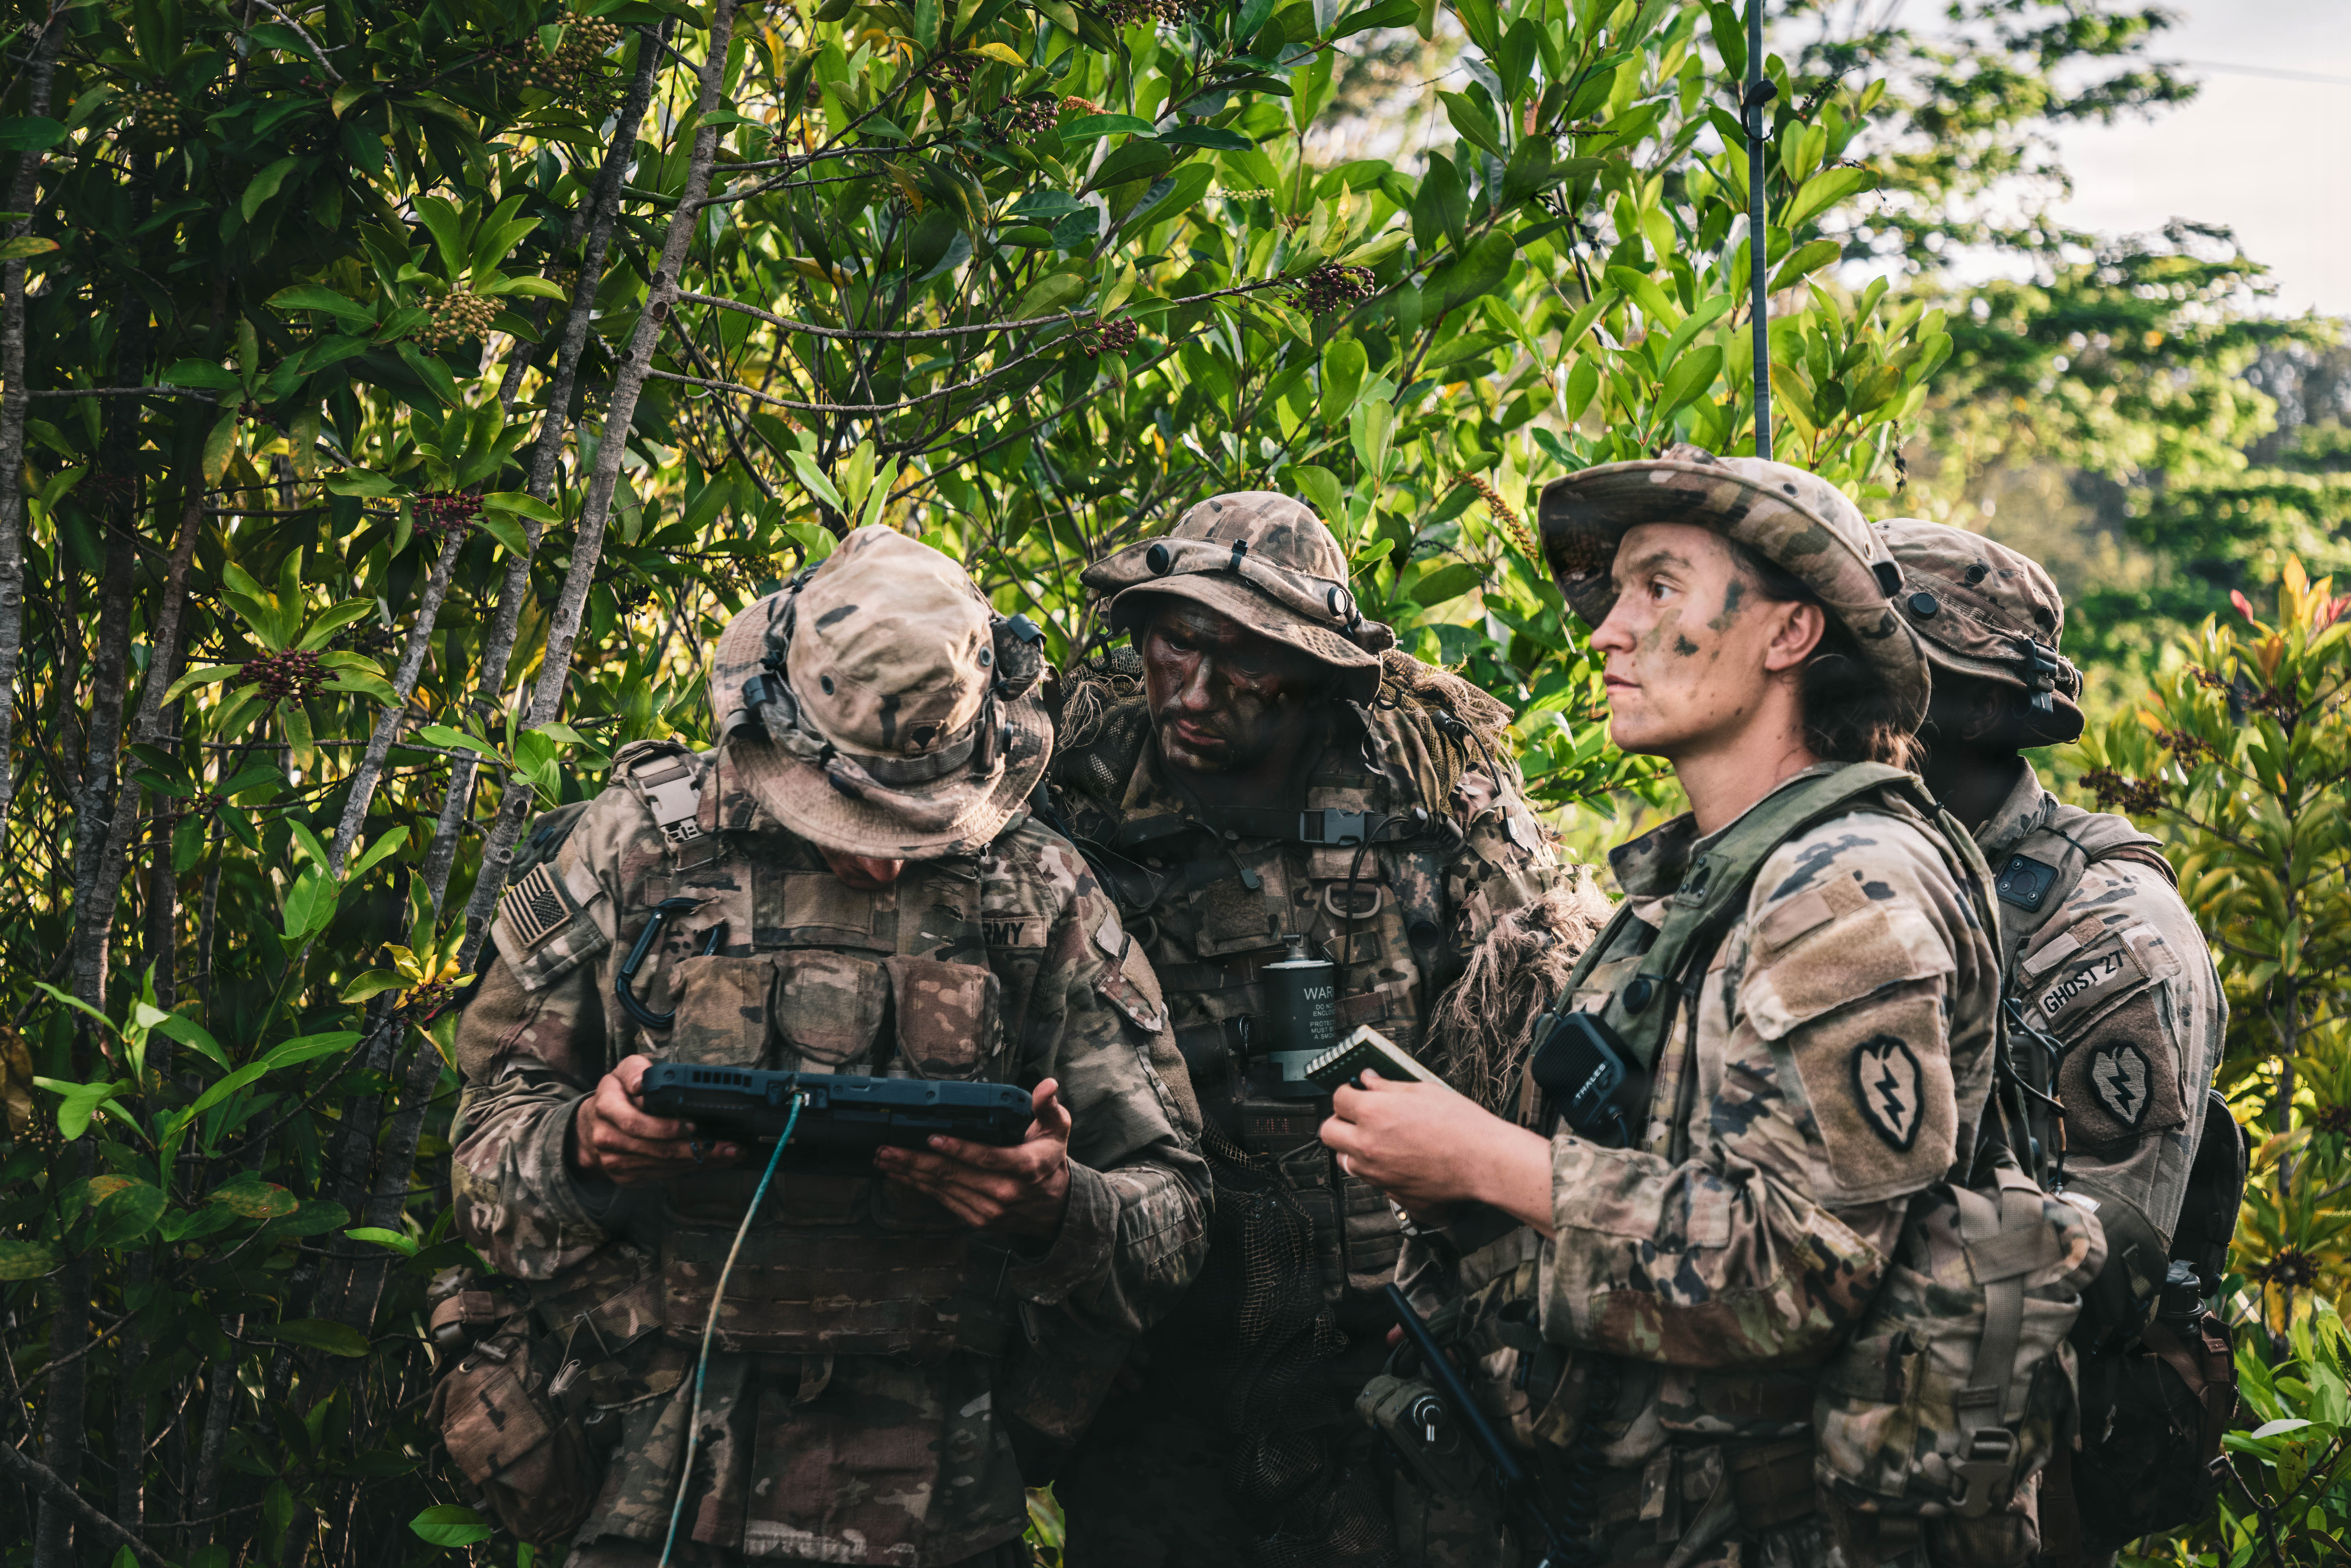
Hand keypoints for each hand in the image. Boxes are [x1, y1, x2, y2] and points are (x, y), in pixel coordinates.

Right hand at [570, 1054, 742, 1184]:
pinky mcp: (626, 1176)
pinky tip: (709, 1162)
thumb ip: (636, 1071)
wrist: (590, 1128)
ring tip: (728, 1153)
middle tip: (726, 1145)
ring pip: (662, 1165)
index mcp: (607, 1108)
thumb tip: (641, 1084)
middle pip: (656, 1149)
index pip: (636, 1123)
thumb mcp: (623, 1072)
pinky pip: (662, 1175)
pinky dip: (688, 1169)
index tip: (693, 1126)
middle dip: (695, 1149)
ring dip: (699, 1162)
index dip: (666, 1127)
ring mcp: (615, 1162)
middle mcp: (607, 1138)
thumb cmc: (616, 1095)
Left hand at [875, 1079, 1072, 1239]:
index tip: (932, 1138)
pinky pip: (945, 1201)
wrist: (1055, 1207)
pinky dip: (921, 1188)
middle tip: (889, 1150)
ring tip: (886, 1161)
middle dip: (916, 1161)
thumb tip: (1048, 1084)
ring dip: (911, 1175)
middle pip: (954, 1175)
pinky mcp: (978, 1220)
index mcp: (1024, 1167)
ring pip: (944, 1189)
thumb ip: (1049, 1107)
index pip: (987, 1158)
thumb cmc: (1049, 1161)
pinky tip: (903, 1177)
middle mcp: (1005, 1192)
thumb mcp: (1057, 1130)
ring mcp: (990, 1210)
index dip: (959, 1149)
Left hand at [1319, 1072, 1555, 1234]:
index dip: (1346, 1092)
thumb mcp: (1423, 1091)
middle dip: (1339, 1120)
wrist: (1484, 1161)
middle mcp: (1368, 1145)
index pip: (1338, 1099)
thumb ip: (1388, 1087)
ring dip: (1353, 1147)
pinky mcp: (1390, 1191)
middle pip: (1328, 1132)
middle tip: (1356, 1115)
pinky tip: (1394, 1158)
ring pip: (1345, 1159)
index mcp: (1373, 1114)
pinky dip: (1374, 1168)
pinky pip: (1368, 1179)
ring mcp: (1377, 1172)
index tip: (1354, 1092)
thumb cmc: (1461, 1125)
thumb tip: (1368, 1080)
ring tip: (1376, 1139)